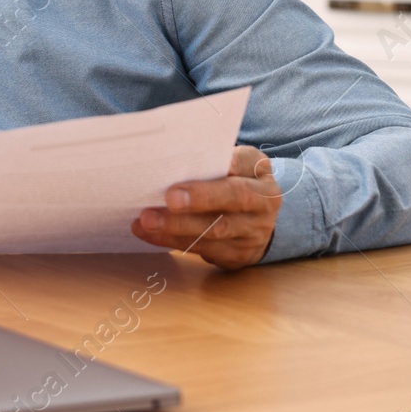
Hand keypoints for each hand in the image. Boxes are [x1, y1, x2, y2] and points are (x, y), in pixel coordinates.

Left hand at [131, 145, 281, 268]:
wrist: (257, 220)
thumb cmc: (230, 181)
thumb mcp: (231, 165)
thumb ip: (209, 161)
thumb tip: (169, 157)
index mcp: (258, 171)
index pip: (244, 163)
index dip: (226, 162)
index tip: (199, 162)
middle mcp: (263, 202)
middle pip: (234, 198)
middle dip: (201, 198)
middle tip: (169, 198)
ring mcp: (253, 232)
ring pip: (216, 230)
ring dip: (177, 226)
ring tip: (147, 220)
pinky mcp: (238, 254)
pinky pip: (203, 249)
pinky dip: (171, 240)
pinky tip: (147, 233)